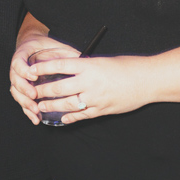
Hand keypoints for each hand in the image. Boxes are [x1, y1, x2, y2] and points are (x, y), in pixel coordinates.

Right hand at [10, 35, 78, 124]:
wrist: (33, 45)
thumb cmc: (44, 45)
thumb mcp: (53, 45)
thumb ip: (62, 52)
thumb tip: (81, 58)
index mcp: (22, 55)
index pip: (18, 63)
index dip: (24, 70)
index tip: (33, 76)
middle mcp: (17, 69)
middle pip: (15, 81)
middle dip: (24, 90)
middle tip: (34, 96)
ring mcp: (18, 80)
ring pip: (17, 93)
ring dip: (26, 103)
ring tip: (36, 110)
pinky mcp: (22, 90)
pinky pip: (22, 101)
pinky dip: (28, 111)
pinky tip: (36, 119)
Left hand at [28, 54, 147, 123]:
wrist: (148, 81)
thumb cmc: (128, 66)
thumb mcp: (104, 61)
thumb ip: (87, 66)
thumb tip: (71, 69)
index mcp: (90, 65)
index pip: (61, 65)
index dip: (44, 68)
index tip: (31, 70)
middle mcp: (90, 82)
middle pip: (60, 87)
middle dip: (43, 91)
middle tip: (31, 92)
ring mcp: (96, 97)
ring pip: (68, 104)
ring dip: (53, 106)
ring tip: (41, 106)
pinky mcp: (102, 109)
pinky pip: (82, 115)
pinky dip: (70, 117)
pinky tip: (62, 119)